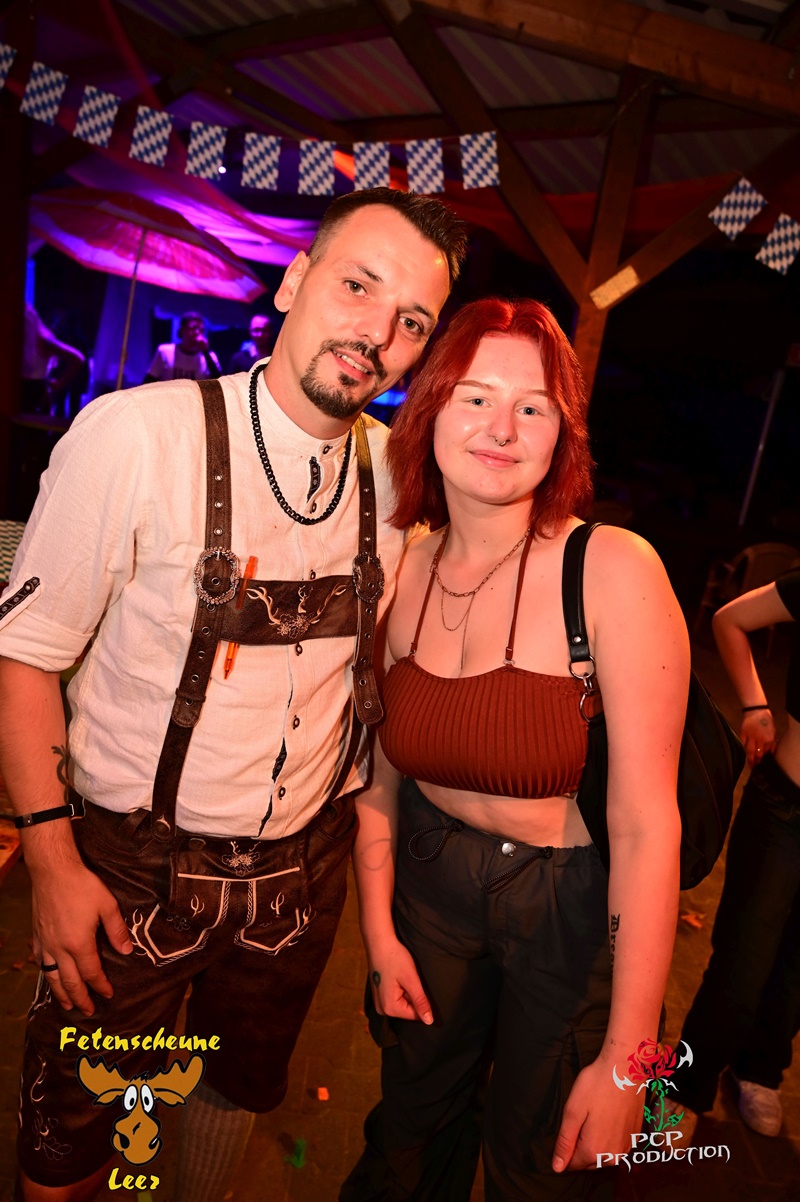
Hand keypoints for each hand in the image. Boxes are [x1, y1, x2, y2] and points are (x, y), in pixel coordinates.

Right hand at [29, 857, 132, 1015]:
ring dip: (61, 993)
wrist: (53, 871)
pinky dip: (46, 975)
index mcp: (79, 944)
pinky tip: (50, 977)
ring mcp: (46, 943)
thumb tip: (127, 950)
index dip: (101, 986)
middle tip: (88, 1011)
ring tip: (68, 1005)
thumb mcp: (107, 905)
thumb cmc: (82, 885)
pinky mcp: (37, 936)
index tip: (108, 994)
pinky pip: (41, 962)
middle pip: (70, 982)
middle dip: (81, 998)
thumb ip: (117, 930)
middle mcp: (59, 949)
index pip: (91, 973)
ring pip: (52, 976)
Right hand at [368, 935, 432, 1023]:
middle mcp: (381, 1009)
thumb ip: (420, 1002)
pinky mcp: (379, 995)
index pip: (415, 1015)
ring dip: (407, 991)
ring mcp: (379, 1002)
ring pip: (403, 1003)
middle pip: (408, 1010)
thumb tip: (429, 1022)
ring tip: (402, 976)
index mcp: (389, 1008)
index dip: (421, 1000)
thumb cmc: (395, 958)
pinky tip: (398, 976)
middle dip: (412, 995)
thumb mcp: (411, 980)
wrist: (379, 942)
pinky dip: (401, 988)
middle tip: (408, 978)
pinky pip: (396, 997)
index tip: (417, 984)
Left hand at [552, 1058, 644, 1172]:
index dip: (566, 1147)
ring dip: (595, 1142)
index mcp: (594, 1150)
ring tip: (595, 1116)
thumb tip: (557, 1167)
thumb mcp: (573, 1111)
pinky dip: (609, 1137)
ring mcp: (626, 1148)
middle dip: (581, 1145)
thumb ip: (565, 1142)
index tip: (571, 1125)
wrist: (627, 1069)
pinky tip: (608, 1117)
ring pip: (602, 1156)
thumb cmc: (596, 1085)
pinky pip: (616, 1146)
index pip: (572, 1164)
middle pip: (588, 1162)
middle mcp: (612, 1156)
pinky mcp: (635, 1137)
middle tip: (582, 1117)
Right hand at [740, 710, 776, 766]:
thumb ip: (772, 742)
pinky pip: (742, 744)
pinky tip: (742, 754)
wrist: (756, 710)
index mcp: (769, 739)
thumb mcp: (773, 731)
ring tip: (749, 765)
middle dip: (756, 761)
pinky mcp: (743, 734)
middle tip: (754, 767)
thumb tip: (771, 752)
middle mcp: (760, 740)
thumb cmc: (766, 720)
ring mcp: (751, 737)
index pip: (766, 752)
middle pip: (758, 753)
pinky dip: (742, 750)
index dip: (763, 758)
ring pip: (749, 751)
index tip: (761, 763)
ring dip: (749, 759)